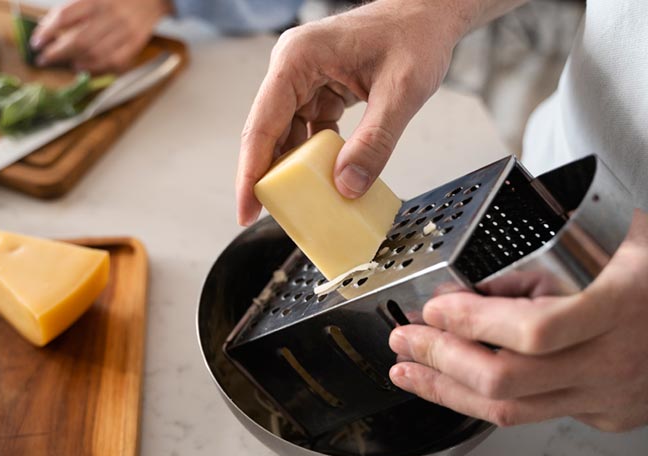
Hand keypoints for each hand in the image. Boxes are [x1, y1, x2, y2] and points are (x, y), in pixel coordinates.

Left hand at [31, 0, 169, 72]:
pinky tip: (85, 67)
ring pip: (96, 54)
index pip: (65, 17)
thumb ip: (71, 9)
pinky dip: (97, 68)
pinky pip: (114, 62)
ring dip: (76, 61)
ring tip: (65, 63)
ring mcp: (125, 31)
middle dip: (58, 53)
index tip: (36, 42)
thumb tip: (47, 27)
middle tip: (44, 59)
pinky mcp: (135, 44)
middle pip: (79, 41)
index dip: (47, 32)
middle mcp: (111, 15)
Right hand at [236, 0, 472, 224]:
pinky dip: (314, 157)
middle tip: (265, 215)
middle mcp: (293, 67)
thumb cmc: (415, 36)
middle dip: (267, 175)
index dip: (251, 171)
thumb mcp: (402, 91)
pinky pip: (308, 130)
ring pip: (286, 134)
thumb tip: (347, 186)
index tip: (246, 208)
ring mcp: (304, 79)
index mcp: (298, 59)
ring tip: (297, 203)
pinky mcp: (319, 90)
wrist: (429, 15)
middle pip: (267, 131)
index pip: (262, 124)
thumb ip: (375, 141)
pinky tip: (324, 179)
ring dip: (292, 168)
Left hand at [389, 209, 647, 431]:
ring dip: (447, 390)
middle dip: (439, 359)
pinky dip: (484, 397)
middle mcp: (612, 360)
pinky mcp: (604, 414)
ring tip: (410, 371)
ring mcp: (609, 395)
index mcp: (616, 305)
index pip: (532, 330)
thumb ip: (538, 264)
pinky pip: (533, 413)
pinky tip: (456, 384)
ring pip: (512, 410)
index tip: (434, 307)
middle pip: (507, 380)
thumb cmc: (647, 267)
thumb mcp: (605, 239)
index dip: (473, 322)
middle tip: (405, 340)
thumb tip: (470, 289)